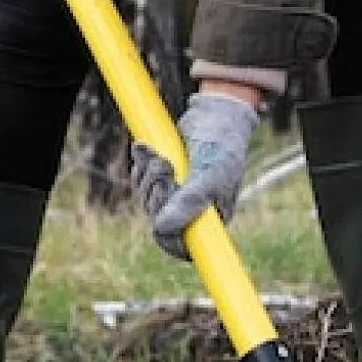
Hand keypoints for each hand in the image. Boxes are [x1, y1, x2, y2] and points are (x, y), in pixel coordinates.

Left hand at [131, 91, 259, 260]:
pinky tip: (148, 149)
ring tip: (159, 154)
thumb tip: (160, 229)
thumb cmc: (221, 146)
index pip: (183, 247)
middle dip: (157, 193)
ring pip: (147, 200)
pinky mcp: (162, 177)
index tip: (160, 220)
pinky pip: (140, 181)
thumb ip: (189, 202)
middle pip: (159, 221)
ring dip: (147, 176)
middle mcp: (193, 211)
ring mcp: (176, 194)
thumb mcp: (209, 174)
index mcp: (211, 219)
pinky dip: (141, 165)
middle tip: (165, 167)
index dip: (168, 237)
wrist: (216, 113)